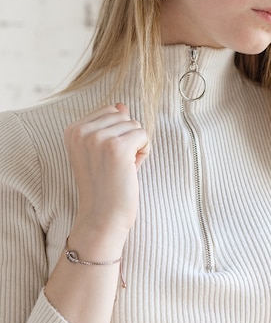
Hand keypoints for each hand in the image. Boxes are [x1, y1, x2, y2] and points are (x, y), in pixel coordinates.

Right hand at [64, 103, 148, 249]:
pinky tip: (131, 169)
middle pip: (123, 115)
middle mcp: (82, 131)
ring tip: (122, 168)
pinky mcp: (116, 148)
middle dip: (127, 137)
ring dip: (136, 146)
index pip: (110, 110)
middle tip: (116, 164)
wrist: (101, 218)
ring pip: (135, 125)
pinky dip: (144, 151)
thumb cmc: (104, 185)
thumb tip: (121, 104)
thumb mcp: (100, 151)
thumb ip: (109, 126)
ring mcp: (98, 138)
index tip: (107, 157)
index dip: (116, 133)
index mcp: (72, 130)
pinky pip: (143, 135)